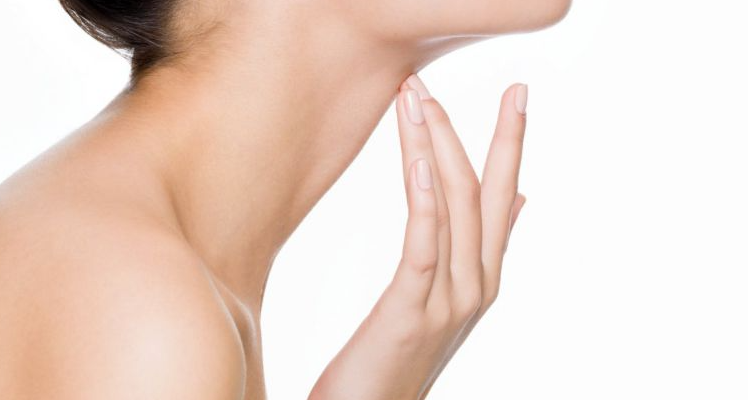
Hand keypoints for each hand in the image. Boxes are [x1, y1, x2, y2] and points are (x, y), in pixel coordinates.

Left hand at [308, 74, 527, 399]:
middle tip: (493, 84)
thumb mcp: (445, 297)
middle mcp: (477, 285)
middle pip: (488, 196)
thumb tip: (521, 204)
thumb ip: (482, 250)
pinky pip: (426, 245)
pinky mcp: (412, 312)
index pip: (502, 199)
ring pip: (455, 209)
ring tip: (421, 99)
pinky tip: (422, 160)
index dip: (509, 146)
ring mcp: (450, 301)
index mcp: (483, 277)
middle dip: (489, 135)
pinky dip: (427, 198)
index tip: (516, 98)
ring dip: (438, 146)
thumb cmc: (398, 354)